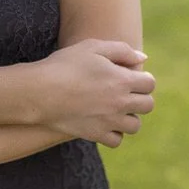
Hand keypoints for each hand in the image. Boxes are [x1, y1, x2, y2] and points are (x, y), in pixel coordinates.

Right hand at [37, 39, 155, 147]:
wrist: (39, 91)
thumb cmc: (65, 64)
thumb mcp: (92, 47)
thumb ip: (122, 50)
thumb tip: (143, 59)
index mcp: (122, 80)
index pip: (149, 83)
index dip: (143, 79)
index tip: (131, 77)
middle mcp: (120, 103)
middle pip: (147, 105)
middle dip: (139, 97)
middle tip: (124, 92)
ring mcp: (109, 121)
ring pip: (134, 126)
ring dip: (129, 117)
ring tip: (115, 109)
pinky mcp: (95, 134)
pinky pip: (116, 140)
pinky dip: (114, 133)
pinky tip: (104, 122)